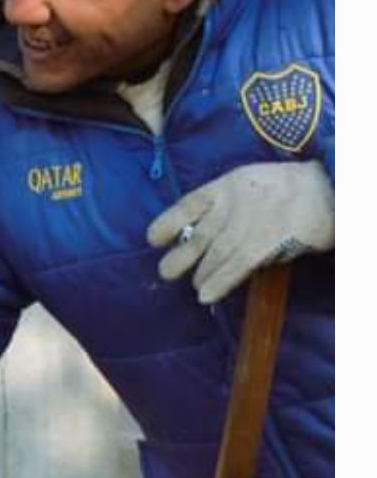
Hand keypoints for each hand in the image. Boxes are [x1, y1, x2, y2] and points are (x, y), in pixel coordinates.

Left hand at [147, 158, 331, 304]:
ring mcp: (245, 224)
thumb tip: (209, 228)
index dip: (168, 223)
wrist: (324, 189)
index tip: (152, 239)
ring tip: (194, 287)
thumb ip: (229, 201)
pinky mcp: (263, 243)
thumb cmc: (289, 186)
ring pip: (215, 254)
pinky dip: (219, 282)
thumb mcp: (250, 181)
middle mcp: (229, 205)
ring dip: (202, 274)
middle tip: (166, 272)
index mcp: (225, 186)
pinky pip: (236, 266)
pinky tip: (205, 295)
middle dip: (181, 257)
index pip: (187, 205)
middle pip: (199, 235)